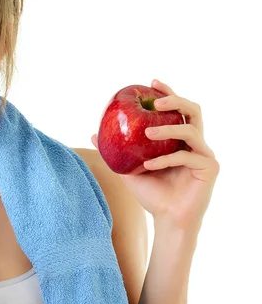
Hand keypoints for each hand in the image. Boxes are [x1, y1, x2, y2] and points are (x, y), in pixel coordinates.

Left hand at [91, 78, 219, 232]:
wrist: (167, 221)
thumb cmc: (152, 195)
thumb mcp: (129, 169)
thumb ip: (117, 151)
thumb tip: (93, 135)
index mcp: (180, 139)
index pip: (177, 109)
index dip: (167, 93)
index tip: (151, 83)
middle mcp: (195, 143)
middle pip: (193, 110)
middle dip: (175, 100)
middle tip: (155, 103)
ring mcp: (204, 154)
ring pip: (191, 130)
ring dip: (167, 129)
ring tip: (147, 133)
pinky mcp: (209, 167)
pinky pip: (186, 155)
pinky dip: (165, 159)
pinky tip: (149, 166)